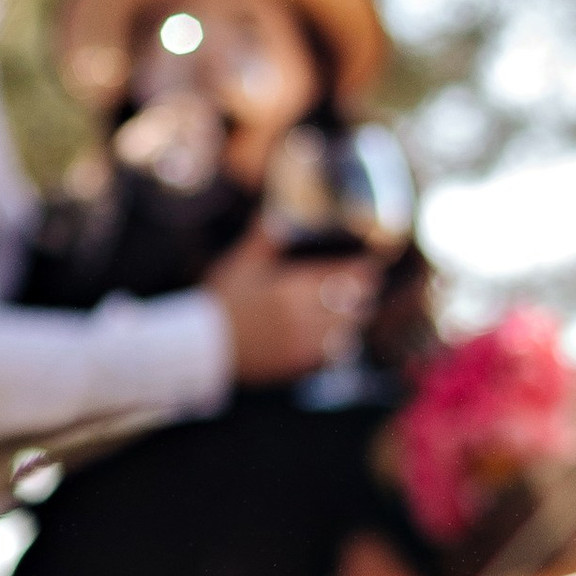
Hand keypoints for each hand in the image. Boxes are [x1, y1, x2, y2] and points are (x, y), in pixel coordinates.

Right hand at [205, 225, 375, 385]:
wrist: (204, 346)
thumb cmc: (222, 302)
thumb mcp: (240, 264)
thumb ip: (262, 238)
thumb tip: (275, 213)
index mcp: (291, 286)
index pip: (341, 277)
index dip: (361, 272)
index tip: (370, 267)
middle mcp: (302, 314)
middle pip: (350, 305)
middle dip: (361, 296)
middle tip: (366, 290)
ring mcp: (302, 341)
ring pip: (346, 330)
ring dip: (352, 321)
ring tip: (354, 314)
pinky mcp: (298, 363)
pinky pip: (332, 354)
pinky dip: (339, 345)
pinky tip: (337, 339)